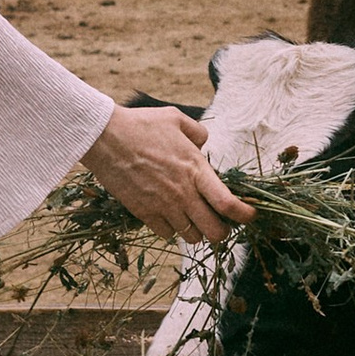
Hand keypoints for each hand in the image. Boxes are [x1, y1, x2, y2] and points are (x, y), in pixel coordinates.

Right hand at [81, 103, 251, 246]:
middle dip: (222, 231)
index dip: (244, 215)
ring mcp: (163, 206)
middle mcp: (183, 193)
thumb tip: (203, 145)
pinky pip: (167, 234)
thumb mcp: (176, 119)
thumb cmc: (141, 125)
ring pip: (192, 237)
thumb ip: (197, 133)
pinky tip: (170, 217)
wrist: (105, 138)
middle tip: (220, 223)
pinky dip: (173, 230)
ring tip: (194, 220)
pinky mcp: (144, 213)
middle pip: (215, 231)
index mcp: (196, 169)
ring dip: (197, 231)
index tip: (249, 215)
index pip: (228, 204)